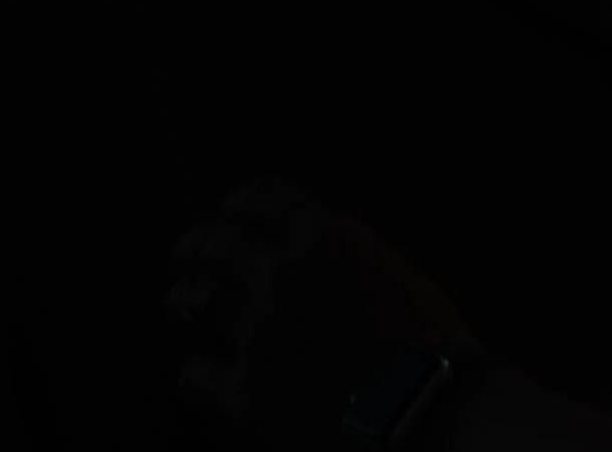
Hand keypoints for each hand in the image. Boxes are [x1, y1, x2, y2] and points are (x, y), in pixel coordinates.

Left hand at [168, 178, 483, 442]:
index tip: (235, 208)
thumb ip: (356, 267)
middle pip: (220, 240)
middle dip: (200, 241)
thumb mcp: (401, 281)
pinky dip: (193, 372)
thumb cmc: (432, 351)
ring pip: (198, 298)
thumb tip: (336, 274)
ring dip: (186, 297)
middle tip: (186, 248)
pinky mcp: (245, 389)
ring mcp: (259, 328)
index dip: (245, 202)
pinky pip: (197, 373)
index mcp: (329, 235)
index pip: (270, 198)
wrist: (424, 414)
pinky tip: (194, 375)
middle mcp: (285, 269)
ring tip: (179, 302)